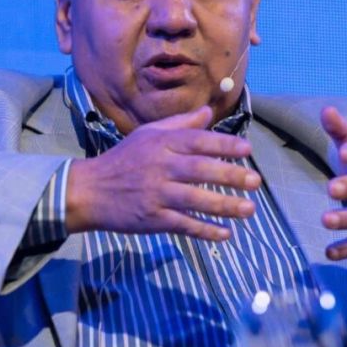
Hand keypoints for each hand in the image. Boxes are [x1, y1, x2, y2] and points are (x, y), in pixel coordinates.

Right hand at [65, 106, 260, 240]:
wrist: (90, 191)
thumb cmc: (124, 160)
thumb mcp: (148, 134)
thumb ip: (180, 124)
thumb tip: (208, 112)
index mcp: (161, 143)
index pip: (197, 141)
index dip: (223, 145)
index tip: (247, 150)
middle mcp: (160, 166)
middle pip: (200, 169)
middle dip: (230, 175)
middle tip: (256, 181)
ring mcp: (156, 194)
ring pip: (195, 199)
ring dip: (224, 205)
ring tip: (249, 209)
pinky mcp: (152, 218)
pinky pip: (183, 224)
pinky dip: (205, 230)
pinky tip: (225, 234)